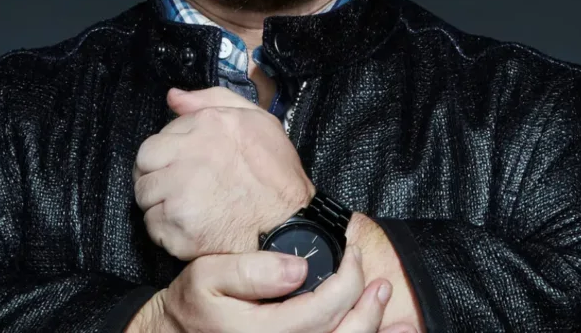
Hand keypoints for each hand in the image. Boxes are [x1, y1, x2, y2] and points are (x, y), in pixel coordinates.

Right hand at [127, 246, 414, 332]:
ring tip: (390, 312)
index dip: (347, 280)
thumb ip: (252, 271)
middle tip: (379, 283)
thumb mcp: (206, 276)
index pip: (322, 309)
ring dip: (372, 332)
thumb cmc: (190, 307)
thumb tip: (299, 268)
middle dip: (368, 308)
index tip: (352, 254)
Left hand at [134, 86, 313, 259]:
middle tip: (178, 191)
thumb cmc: (278, 174)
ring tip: (188, 210)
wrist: (291, 223)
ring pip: (145, 201)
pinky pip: (154, 229)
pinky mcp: (180, 230)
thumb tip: (174, 98)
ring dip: (161, 206)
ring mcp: (180, 196)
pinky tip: (192, 229)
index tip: (179, 169)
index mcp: (204, 128)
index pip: (153, 144)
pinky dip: (168, 233)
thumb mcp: (257, 120)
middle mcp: (187, 159)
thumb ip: (212, 100)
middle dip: (156, 181)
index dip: (164, 159)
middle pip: (143, 172)